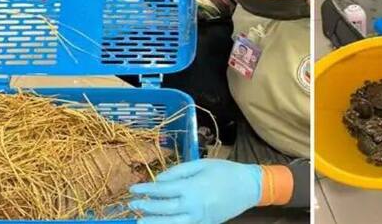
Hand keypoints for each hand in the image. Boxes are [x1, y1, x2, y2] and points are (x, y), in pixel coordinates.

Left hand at [129, 159, 261, 223]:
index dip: (146, 190)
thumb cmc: (225, 171)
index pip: (163, 190)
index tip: (133, 188)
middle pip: (164, 208)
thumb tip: (159, 179)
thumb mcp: (202, 164)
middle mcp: (194, 205)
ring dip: (154, 222)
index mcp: (192, 187)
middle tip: (132, 204)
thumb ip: (179, 171)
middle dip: (146, 207)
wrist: (249, 187)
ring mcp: (200, 218)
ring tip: (139, 221)